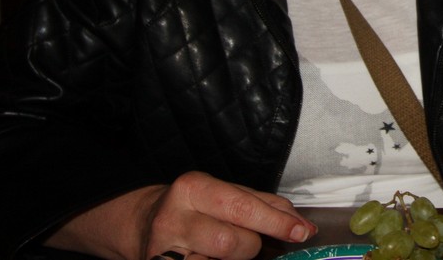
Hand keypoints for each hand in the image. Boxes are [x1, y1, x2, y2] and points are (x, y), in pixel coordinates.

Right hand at [47, 171, 314, 259]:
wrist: (141, 225)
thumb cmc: (194, 208)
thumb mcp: (223, 193)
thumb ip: (261, 203)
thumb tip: (299, 223)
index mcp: (194, 188)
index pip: (243, 207)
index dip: (277, 222)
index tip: (302, 231)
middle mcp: (175, 218)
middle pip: (233, 242)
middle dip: (251, 244)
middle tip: (250, 241)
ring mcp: (164, 251)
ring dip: (235, 258)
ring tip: (222, 249)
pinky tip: (210, 257)